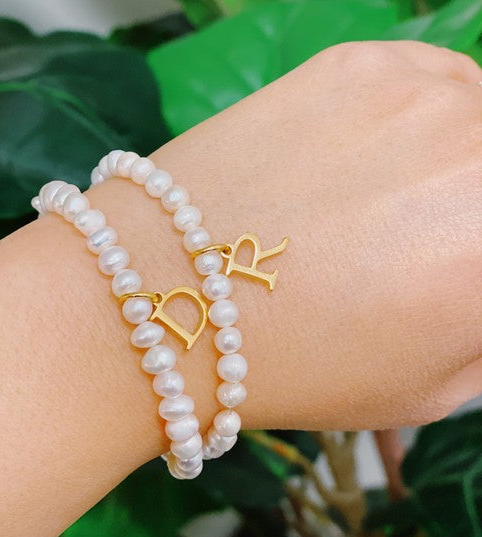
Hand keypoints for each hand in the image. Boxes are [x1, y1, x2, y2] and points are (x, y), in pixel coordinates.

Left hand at [147, 41, 481, 430]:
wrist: (169, 300)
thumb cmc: (295, 366)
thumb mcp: (421, 390)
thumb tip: (481, 290)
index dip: (471, 259)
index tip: (451, 266)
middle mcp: (477, 158)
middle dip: (467, 210)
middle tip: (418, 237)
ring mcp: (418, 97)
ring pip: (470, 115)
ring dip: (448, 153)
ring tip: (385, 195)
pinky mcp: (353, 64)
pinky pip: (421, 75)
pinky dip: (409, 112)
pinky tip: (358, 152)